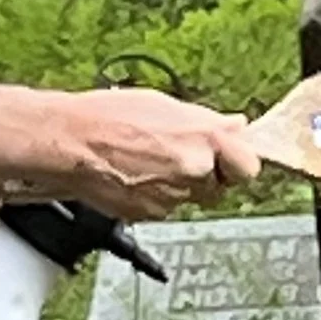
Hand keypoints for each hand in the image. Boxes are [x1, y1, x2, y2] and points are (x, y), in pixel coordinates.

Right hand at [55, 87, 260, 221]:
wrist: (71, 144)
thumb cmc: (110, 117)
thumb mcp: (166, 104)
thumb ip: (207, 122)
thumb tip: (236, 126)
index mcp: (204, 139)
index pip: (249, 167)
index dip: (238, 163)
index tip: (231, 159)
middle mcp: (194, 170)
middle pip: (219, 185)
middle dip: (206, 174)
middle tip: (179, 156)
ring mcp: (174, 196)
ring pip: (190, 197)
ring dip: (179, 184)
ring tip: (149, 161)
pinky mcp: (153, 214)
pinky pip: (166, 207)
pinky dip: (156, 195)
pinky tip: (136, 175)